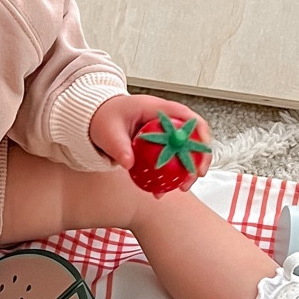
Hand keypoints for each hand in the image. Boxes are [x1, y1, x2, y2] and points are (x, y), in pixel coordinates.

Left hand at [89, 94, 210, 186]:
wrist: (97, 120)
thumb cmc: (104, 117)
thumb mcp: (108, 130)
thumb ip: (119, 146)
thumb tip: (129, 162)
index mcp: (156, 108)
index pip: (187, 116)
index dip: (199, 133)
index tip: (200, 152)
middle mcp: (165, 120)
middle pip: (192, 135)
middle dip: (199, 156)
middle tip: (196, 175)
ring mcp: (164, 133)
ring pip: (185, 150)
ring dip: (187, 169)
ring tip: (182, 187)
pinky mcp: (159, 146)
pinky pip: (171, 160)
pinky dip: (170, 175)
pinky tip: (163, 189)